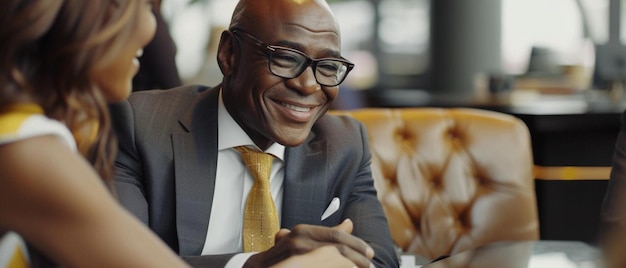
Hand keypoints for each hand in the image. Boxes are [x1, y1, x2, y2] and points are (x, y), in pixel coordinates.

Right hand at [244, 219, 373, 267]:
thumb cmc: (284, 255)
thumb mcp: (304, 240)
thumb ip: (327, 233)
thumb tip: (350, 222)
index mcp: (303, 231)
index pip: (336, 235)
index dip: (356, 244)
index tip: (370, 253)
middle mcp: (298, 240)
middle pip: (336, 249)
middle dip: (357, 258)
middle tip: (370, 265)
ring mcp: (295, 256)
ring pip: (331, 261)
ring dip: (350, 267)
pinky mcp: (294, 266)